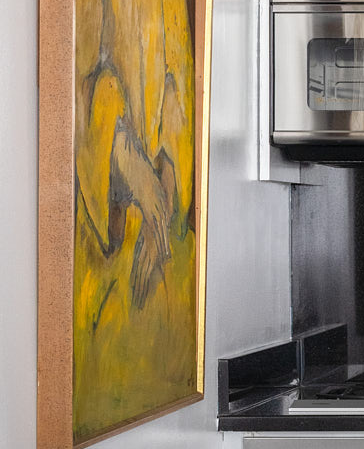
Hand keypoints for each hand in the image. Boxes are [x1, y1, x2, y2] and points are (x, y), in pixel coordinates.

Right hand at [113, 124, 171, 306]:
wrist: (125, 145)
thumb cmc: (123, 169)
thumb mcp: (117, 203)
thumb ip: (118, 226)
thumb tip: (115, 249)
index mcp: (152, 218)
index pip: (147, 254)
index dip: (143, 275)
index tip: (138, 293)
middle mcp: (160, 217)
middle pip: (153, 258)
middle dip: (146, 282)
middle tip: (141, 304)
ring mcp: (160, 210)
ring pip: (156, 248)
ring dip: (149, 271)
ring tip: (144, 292)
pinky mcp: (155, 201)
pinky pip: (157, 228)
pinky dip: (158, 245)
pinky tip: (162, 260)